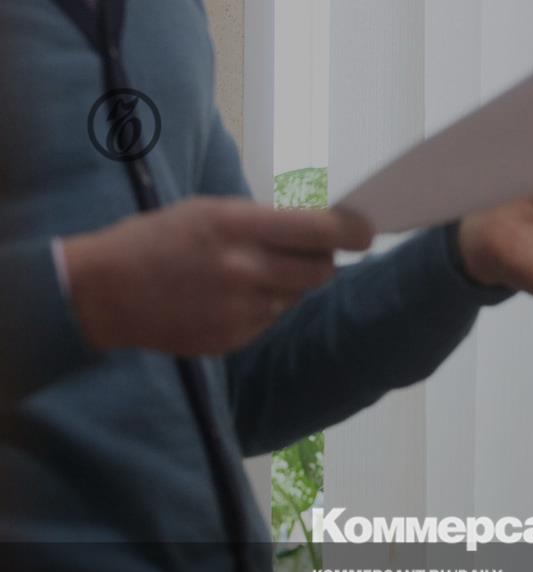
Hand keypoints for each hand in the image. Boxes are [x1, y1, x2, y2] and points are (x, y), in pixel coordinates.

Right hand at [64, 197, 373, 354]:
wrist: (105, 292)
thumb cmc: (158, 240)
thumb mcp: (209, 211)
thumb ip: (264, 221)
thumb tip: (319, 228)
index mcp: (238, 227)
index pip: (320, 230)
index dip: (353, 231)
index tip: (366, 230)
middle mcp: (245, 270)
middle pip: (322, 270)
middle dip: (322, 260)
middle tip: (309, 252)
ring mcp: (241, 309)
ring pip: (296, 297)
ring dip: (286, 285)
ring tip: (246, 274)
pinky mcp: (235, 338)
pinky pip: (270, 320)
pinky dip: (261, 308)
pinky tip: (226, 298)